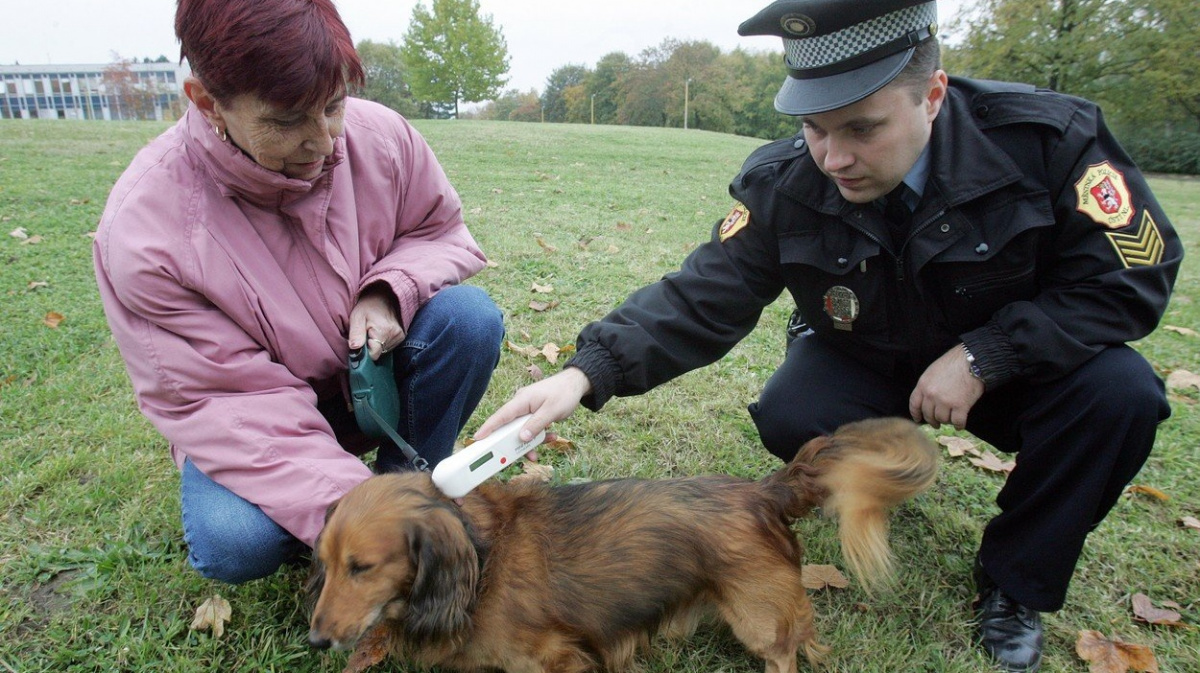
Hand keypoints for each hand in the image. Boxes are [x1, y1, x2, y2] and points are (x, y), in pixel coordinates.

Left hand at [348, 284, 403, 360]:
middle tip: (365, 333)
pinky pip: (389, 346)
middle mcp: (394, 335)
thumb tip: (354, 348)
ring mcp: (400, 336)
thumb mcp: (357, 316)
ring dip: (376, 344)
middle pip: (378, 353)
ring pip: (384, 351)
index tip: (360, 343)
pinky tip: (380, 332)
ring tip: (373, 331)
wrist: (384, 295)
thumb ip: (356, 333)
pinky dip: (383, 342)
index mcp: (383, 331)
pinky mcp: (402, 336)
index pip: (373, 355)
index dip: (364, 352)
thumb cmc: (368, 306)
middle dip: (370, 347)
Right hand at [474, 367, 592, 442]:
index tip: (477, 438)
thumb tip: (521, 438)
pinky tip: (552, 436)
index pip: (501, 416)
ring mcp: (527, 409)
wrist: (577, 384)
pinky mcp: (534, 414)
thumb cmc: (564, 393)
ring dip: (531, 441)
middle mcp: (521, 405)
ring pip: (522, 430)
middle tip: (517, 456)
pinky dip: (539, 435)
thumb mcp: (551, 411)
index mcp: (522, 401)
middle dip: (514, 443)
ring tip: (542, 448)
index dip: (488, 427)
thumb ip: (536, 425)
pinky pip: (532, 428)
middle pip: (510, 427)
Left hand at [909, 344, 984, 429]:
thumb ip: (927, 385)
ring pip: (942, 419)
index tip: (918, 419)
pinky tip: (960, 425)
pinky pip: (957, 422)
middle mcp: (931, 395)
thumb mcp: (932, 371)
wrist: (972, 361)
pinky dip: (959, 425)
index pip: (914, 404)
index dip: (916, 414)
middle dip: (932, 420)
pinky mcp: (961, 406)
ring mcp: (945, 401)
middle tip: (937, 423)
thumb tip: (926, 399)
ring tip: (951, 419)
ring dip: (947, 421)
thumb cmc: (953, 363)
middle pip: (928, 414)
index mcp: (923, 385)